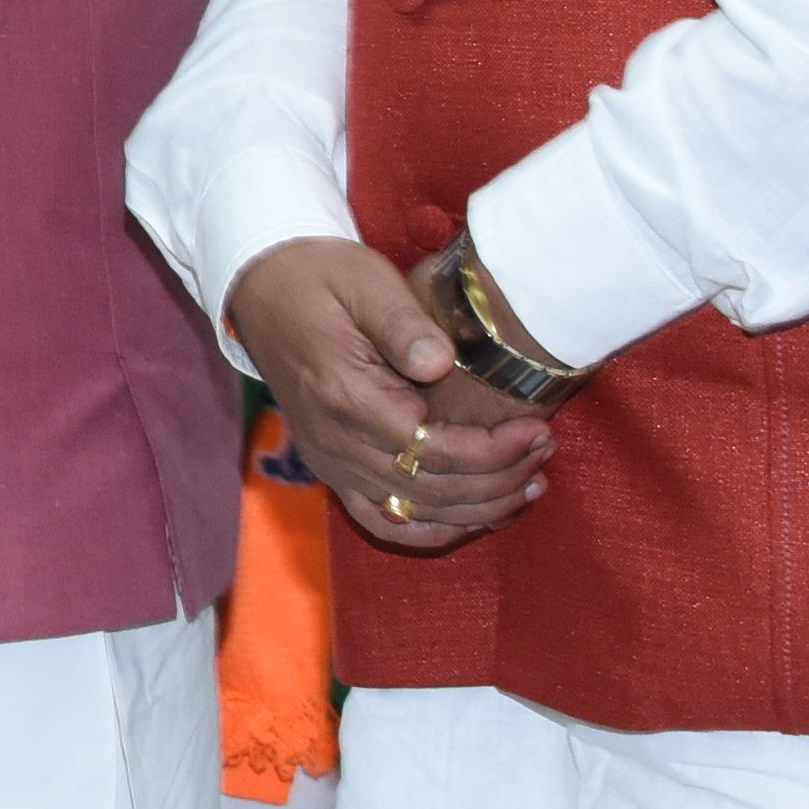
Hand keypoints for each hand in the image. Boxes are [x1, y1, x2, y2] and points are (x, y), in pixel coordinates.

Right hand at [224, 236, 552, 553]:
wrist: (264, 290)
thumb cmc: (322, 278)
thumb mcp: (364, 280)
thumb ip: (402, 323)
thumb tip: (440, 362)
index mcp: (345, 395)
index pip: (430, 450)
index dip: (492, 451)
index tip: (536, 429)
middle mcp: (334, 443)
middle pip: (430, 491)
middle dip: (499, 480)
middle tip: (544, 449)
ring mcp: (330, 463)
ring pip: (413, 515)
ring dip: (478, 509)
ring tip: (530, 484)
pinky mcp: (333, 470)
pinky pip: (384, 520)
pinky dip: (434, 530)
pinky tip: (478, 514)